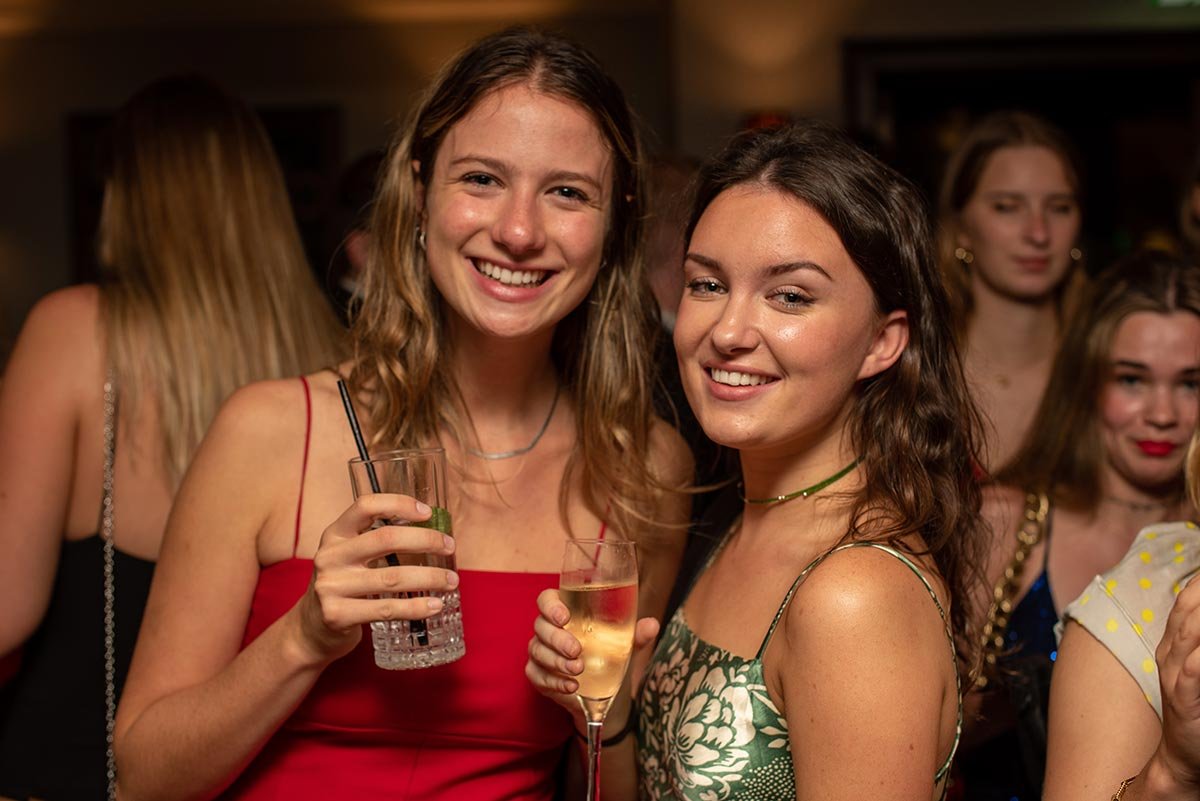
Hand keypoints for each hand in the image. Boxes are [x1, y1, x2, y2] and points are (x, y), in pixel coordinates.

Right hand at [293, 493, 457, 665]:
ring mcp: (331, 586)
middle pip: (386, 538)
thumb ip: (377, 541)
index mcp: (335, 534)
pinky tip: (435, 605)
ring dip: (430, 578)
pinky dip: (416, 607)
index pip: (365, 505)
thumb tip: (432, 532)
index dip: (399, 504)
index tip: (428, 512)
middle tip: (450, 546)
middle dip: (426, 540)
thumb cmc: (343, 586)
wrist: (310, 630)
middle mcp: (330, 556)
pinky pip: (387, 609)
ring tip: (452, 581)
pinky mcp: (337, 615)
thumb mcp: (349, 556)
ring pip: (392, 578)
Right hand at [524, 588, 659, 724]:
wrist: (603, 690)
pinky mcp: (538, 674)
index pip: (547, 600)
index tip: (565, 616)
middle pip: (541, 626)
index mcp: (565, 611)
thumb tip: (652, 624)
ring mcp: (540, 651)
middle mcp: (548, 629)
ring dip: (557, 661)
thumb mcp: (623, 644)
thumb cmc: (608, 654)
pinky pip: (538, 675)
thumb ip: (635, 634)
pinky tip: (571, 686)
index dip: (551, 606)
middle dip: (558, 638)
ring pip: (538, 651)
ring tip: (578, 670)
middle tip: (577, 650)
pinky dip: (554, 681)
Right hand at [1152, 575, 1199, 792]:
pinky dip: (1199, 659)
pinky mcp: (1184, 699)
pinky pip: (1192, 673)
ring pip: (1189, 633)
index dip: (1199, 580)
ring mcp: (1174, 673)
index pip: (1187, 599)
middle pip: (1187, 609)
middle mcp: (1171, 652)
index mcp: (1175, 641)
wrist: (1184, 754)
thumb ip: (1199, 639)